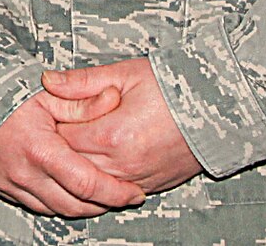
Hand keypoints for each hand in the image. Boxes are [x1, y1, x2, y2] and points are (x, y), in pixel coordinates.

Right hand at [0, 89, 145, 216]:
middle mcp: (25, 174)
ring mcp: (11, 184)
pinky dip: (57, 202)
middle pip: (76, 206)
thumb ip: (81, 102)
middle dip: (104, 204)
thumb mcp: (44, 93)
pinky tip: (67, 190)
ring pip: (57, 210)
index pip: (89, 185)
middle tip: (121, 194)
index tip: (134, 192)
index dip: (117, 193)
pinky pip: (36, 205)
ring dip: (81, 206)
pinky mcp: (0, 187)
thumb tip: (113, 100)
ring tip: (98, 193)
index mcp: (40, 150)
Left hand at [42, 57, 202, 193]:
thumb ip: (82, 82)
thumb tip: (47, 81)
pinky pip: (115, 191)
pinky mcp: (153, 185)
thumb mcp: (124, 74)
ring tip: (79, 141)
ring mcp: (139, 178)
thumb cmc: (172, 86)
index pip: (63, 138)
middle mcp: (124, 163)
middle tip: (61, 126)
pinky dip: (103, 178)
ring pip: (92, 181)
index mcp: (113, 134)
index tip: (51, 111)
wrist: (218, 108)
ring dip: (81, 164)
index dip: (53, 123)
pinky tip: (101, 159)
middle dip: (62, 146)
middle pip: (73, 163)